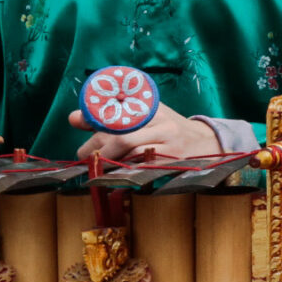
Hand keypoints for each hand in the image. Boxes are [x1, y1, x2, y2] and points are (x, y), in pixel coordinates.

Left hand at [69, 101, 216, 161]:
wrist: (207, 142)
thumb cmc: (169, 127)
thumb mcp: (145, 114)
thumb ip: (111, 115)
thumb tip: (74, 118)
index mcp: (153, 107)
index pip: (119, 111)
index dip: (95, 122)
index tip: (79, 129)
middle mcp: (163, 124)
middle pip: (122, 137)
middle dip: (97, 148)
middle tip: (83, 155)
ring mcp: (170, 145)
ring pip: (131, 154)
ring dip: (108, 162)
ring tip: (96, 165)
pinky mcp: (173, 162)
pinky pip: (143, 168)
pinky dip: (125, 172)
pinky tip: (114, 174)